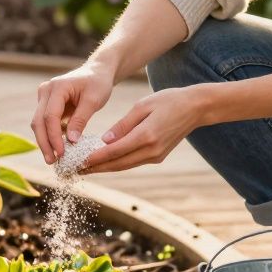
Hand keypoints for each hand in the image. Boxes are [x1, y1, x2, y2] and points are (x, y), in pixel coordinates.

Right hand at [31, 63, 113, 163]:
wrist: (97, 71)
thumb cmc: (98, 83)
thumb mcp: (93, 100)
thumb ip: (81, 120)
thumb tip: (71, 142)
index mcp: (57, 87)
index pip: (50, 116)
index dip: (54, 137)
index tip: (61, 153)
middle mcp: (45, 91)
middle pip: (38, 121)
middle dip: (44, 143)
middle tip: (51, 161)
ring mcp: (44, 97)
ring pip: (39, 124)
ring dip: (45, 141)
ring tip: (54, 159)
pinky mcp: (47, 104)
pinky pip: (46, 123)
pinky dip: (51, 136)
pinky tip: (59, 148)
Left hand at [82, 87, 207, 173]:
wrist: (195, 108)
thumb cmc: (168, 100)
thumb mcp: (142, 106)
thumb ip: (123, 125)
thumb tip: (105, 141)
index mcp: (146, 135)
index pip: (114, 151)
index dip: (95, 158)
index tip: (78, 161)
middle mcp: (151, 150)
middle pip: (117, 164)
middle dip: (95, 168)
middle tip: (75, 170)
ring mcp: (156, 156)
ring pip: (124, 166)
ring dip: (104, 168)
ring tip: (85, 168)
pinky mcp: (158, 157)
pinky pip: (132, 162)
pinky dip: (117, 163)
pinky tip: (104, 161)